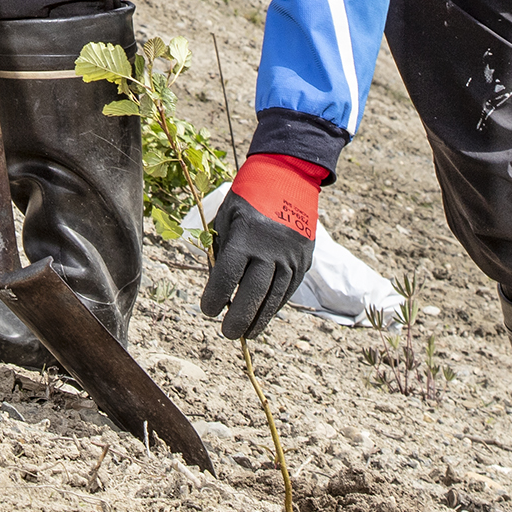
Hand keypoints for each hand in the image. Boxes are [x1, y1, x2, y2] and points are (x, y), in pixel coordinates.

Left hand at [200, 157, 320, 339]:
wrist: (288, 177)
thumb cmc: (248, 198)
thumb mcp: (227, 217)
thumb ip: (222, 250)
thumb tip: (217, 286)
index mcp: (246, 236)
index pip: (228, 276)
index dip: (216, 297)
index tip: (208, 310)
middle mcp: (271, 249)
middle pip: (253, 292)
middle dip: (239, 317)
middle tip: (228, 333)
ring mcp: (291, 256)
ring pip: (275, 296)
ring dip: (260, 318)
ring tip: (247, 334)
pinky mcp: (303, 260)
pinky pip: (289, 290)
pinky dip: (275, 306)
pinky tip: (264, 317)